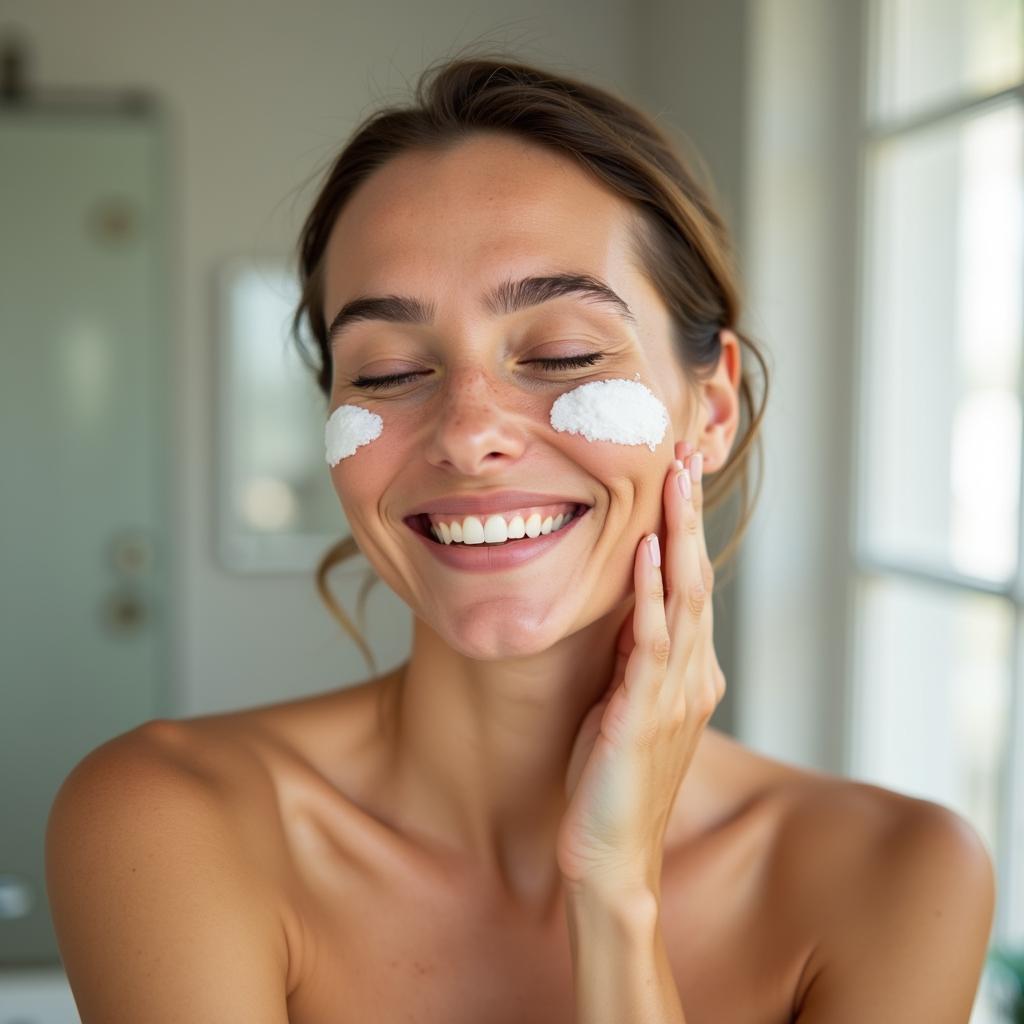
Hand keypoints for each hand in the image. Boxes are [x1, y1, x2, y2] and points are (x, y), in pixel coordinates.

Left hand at [556, 439, 725, 901]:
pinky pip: (651, 642)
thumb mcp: (628, 706)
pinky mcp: (644, 715)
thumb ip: (637, 659)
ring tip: (673, 480)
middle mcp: (694, 675)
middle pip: (698, 578)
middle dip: (690, 516)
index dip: (688, 530)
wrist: (611, 857)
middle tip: (684, 455)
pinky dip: (650, 593)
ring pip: (684, 598)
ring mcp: (675, 694)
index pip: (693, 586)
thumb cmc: (613, 782)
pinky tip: (645, 551)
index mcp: (690, 672)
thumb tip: (629, 607)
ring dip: (679, 535)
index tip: (678, 478)